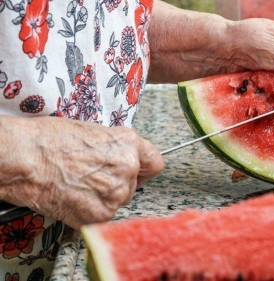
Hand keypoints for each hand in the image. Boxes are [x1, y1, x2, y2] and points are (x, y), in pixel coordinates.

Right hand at [0, 116, 163, 228]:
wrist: (24, 158)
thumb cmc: (49, 140)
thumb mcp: (93, 133)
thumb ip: (116, 148)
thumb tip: (124, 159)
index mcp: (128, 144)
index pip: (155, 162)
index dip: (144, 168)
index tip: (138, 172)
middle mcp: (128, 167)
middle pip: (134, 185)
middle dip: (117, 183)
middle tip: (92, 177)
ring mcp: (116, 193)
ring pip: (119, 201)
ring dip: (104, 198)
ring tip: (79, 186)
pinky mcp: (100, 215)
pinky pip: (104, 216)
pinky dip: (91, 211)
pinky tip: (74, 198)